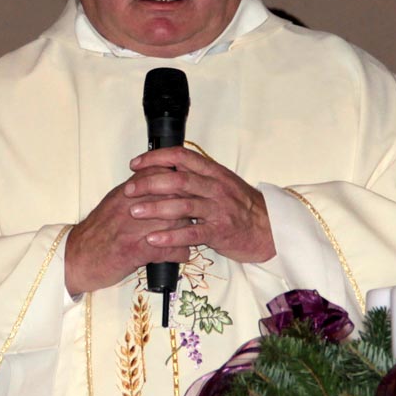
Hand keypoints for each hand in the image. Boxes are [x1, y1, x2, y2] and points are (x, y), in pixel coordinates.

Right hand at [65, 165, 192, 295]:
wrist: (76, 258)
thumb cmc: (97, 232)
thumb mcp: (114, 203)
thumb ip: (135, 190)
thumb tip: (158, 179)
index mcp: (125, 193)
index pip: (158, 175)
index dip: (179, 179)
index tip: (191, 186)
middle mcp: (129, 207)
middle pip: (170, 196)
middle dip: (188, 204)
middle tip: (198, 212)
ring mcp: (132, 229)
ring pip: (172, 221)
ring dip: (187, 229)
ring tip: (194, 234)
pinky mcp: (133, 252)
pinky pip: (166, 249)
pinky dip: (179, 252)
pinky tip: (182, 254)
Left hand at [124, 146, 275, 264]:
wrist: (267, 228)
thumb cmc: (238, 206)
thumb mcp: (220, 183)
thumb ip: (195, 175)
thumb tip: (164, 167)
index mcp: (212, 171)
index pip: (181, 156)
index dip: (156, 157)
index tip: (136, 164)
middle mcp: (215, 186)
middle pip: (178, 179)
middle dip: (149, 183)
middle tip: (128, 190)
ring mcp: (218, 209)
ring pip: (183, 204)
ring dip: (155, 208)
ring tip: (134, 212)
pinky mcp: (220, 231)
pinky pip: (192, 233)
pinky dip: (171, 236)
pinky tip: (153, 239)